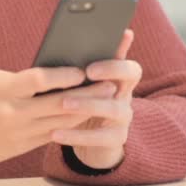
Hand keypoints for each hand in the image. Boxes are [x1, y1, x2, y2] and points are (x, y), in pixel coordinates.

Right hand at [0, 66, 115, 174]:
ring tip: (104, 100)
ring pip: (60, 121)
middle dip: (87, 93)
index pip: (39, 79)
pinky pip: (52, 135)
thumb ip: (16, 76)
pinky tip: (85, 117)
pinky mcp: (20, 147)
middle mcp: (13, 113)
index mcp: (4, 90)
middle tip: (109, 84)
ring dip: (85, 111)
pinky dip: (70, 125)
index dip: (64, 75)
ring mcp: (18, 133)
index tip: (84, 69)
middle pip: (58, 102)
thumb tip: (47, 71)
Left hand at [50, 29, 140, 169]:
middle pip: (130, 76)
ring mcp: (124, 117)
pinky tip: (55, 133)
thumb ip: (77, 67)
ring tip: (63, 103)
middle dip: (111, 70)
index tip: (101, 53)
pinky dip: (76, 136)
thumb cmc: (81, 104)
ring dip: (88, 104)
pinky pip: (99, 138)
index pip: (128, 60)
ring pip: (113, 108)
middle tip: (87, 72)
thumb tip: (63, 42)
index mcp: (118, 77)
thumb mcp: (79, 85)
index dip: (118, 56)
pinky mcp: (116, 139)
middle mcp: (126, 94)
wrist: (92, 142)